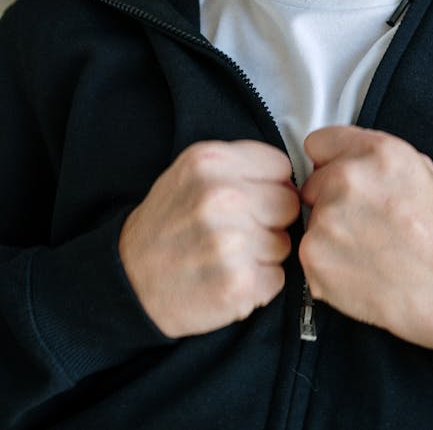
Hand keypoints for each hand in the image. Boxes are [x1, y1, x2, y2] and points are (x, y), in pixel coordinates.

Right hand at [119, 140, 299, 337]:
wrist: (128, 280)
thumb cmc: (167, 223)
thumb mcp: (190, 172)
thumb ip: (238, 165)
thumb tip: (290, 178)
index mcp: (211, 161)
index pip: (280, 166)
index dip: (268, 185)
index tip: (248, 198)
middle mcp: (223, 196)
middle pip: (288, 204)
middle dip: (269, 219)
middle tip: (235, 231)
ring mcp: (231, 242)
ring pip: (284, 244)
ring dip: (263, 254)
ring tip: (226, 256)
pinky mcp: (238, 285)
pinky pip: (277, 279)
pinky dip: (258, 284)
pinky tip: (227, 278)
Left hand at [299, 126, 432, 350]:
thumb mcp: (419, 170)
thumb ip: (373, 155)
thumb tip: (342, 155)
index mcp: (377, 153)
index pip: (318, 142)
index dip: (330, 161)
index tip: (338, 174)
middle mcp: (348, 179)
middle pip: (313, 181)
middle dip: (330, 197)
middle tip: (362, 218)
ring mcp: (327, 217)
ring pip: (311, 216)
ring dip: (330, 229)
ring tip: (366, 245)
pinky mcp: (314, 255)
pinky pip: (309, 249)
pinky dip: (327, 259)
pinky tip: (357, 264)